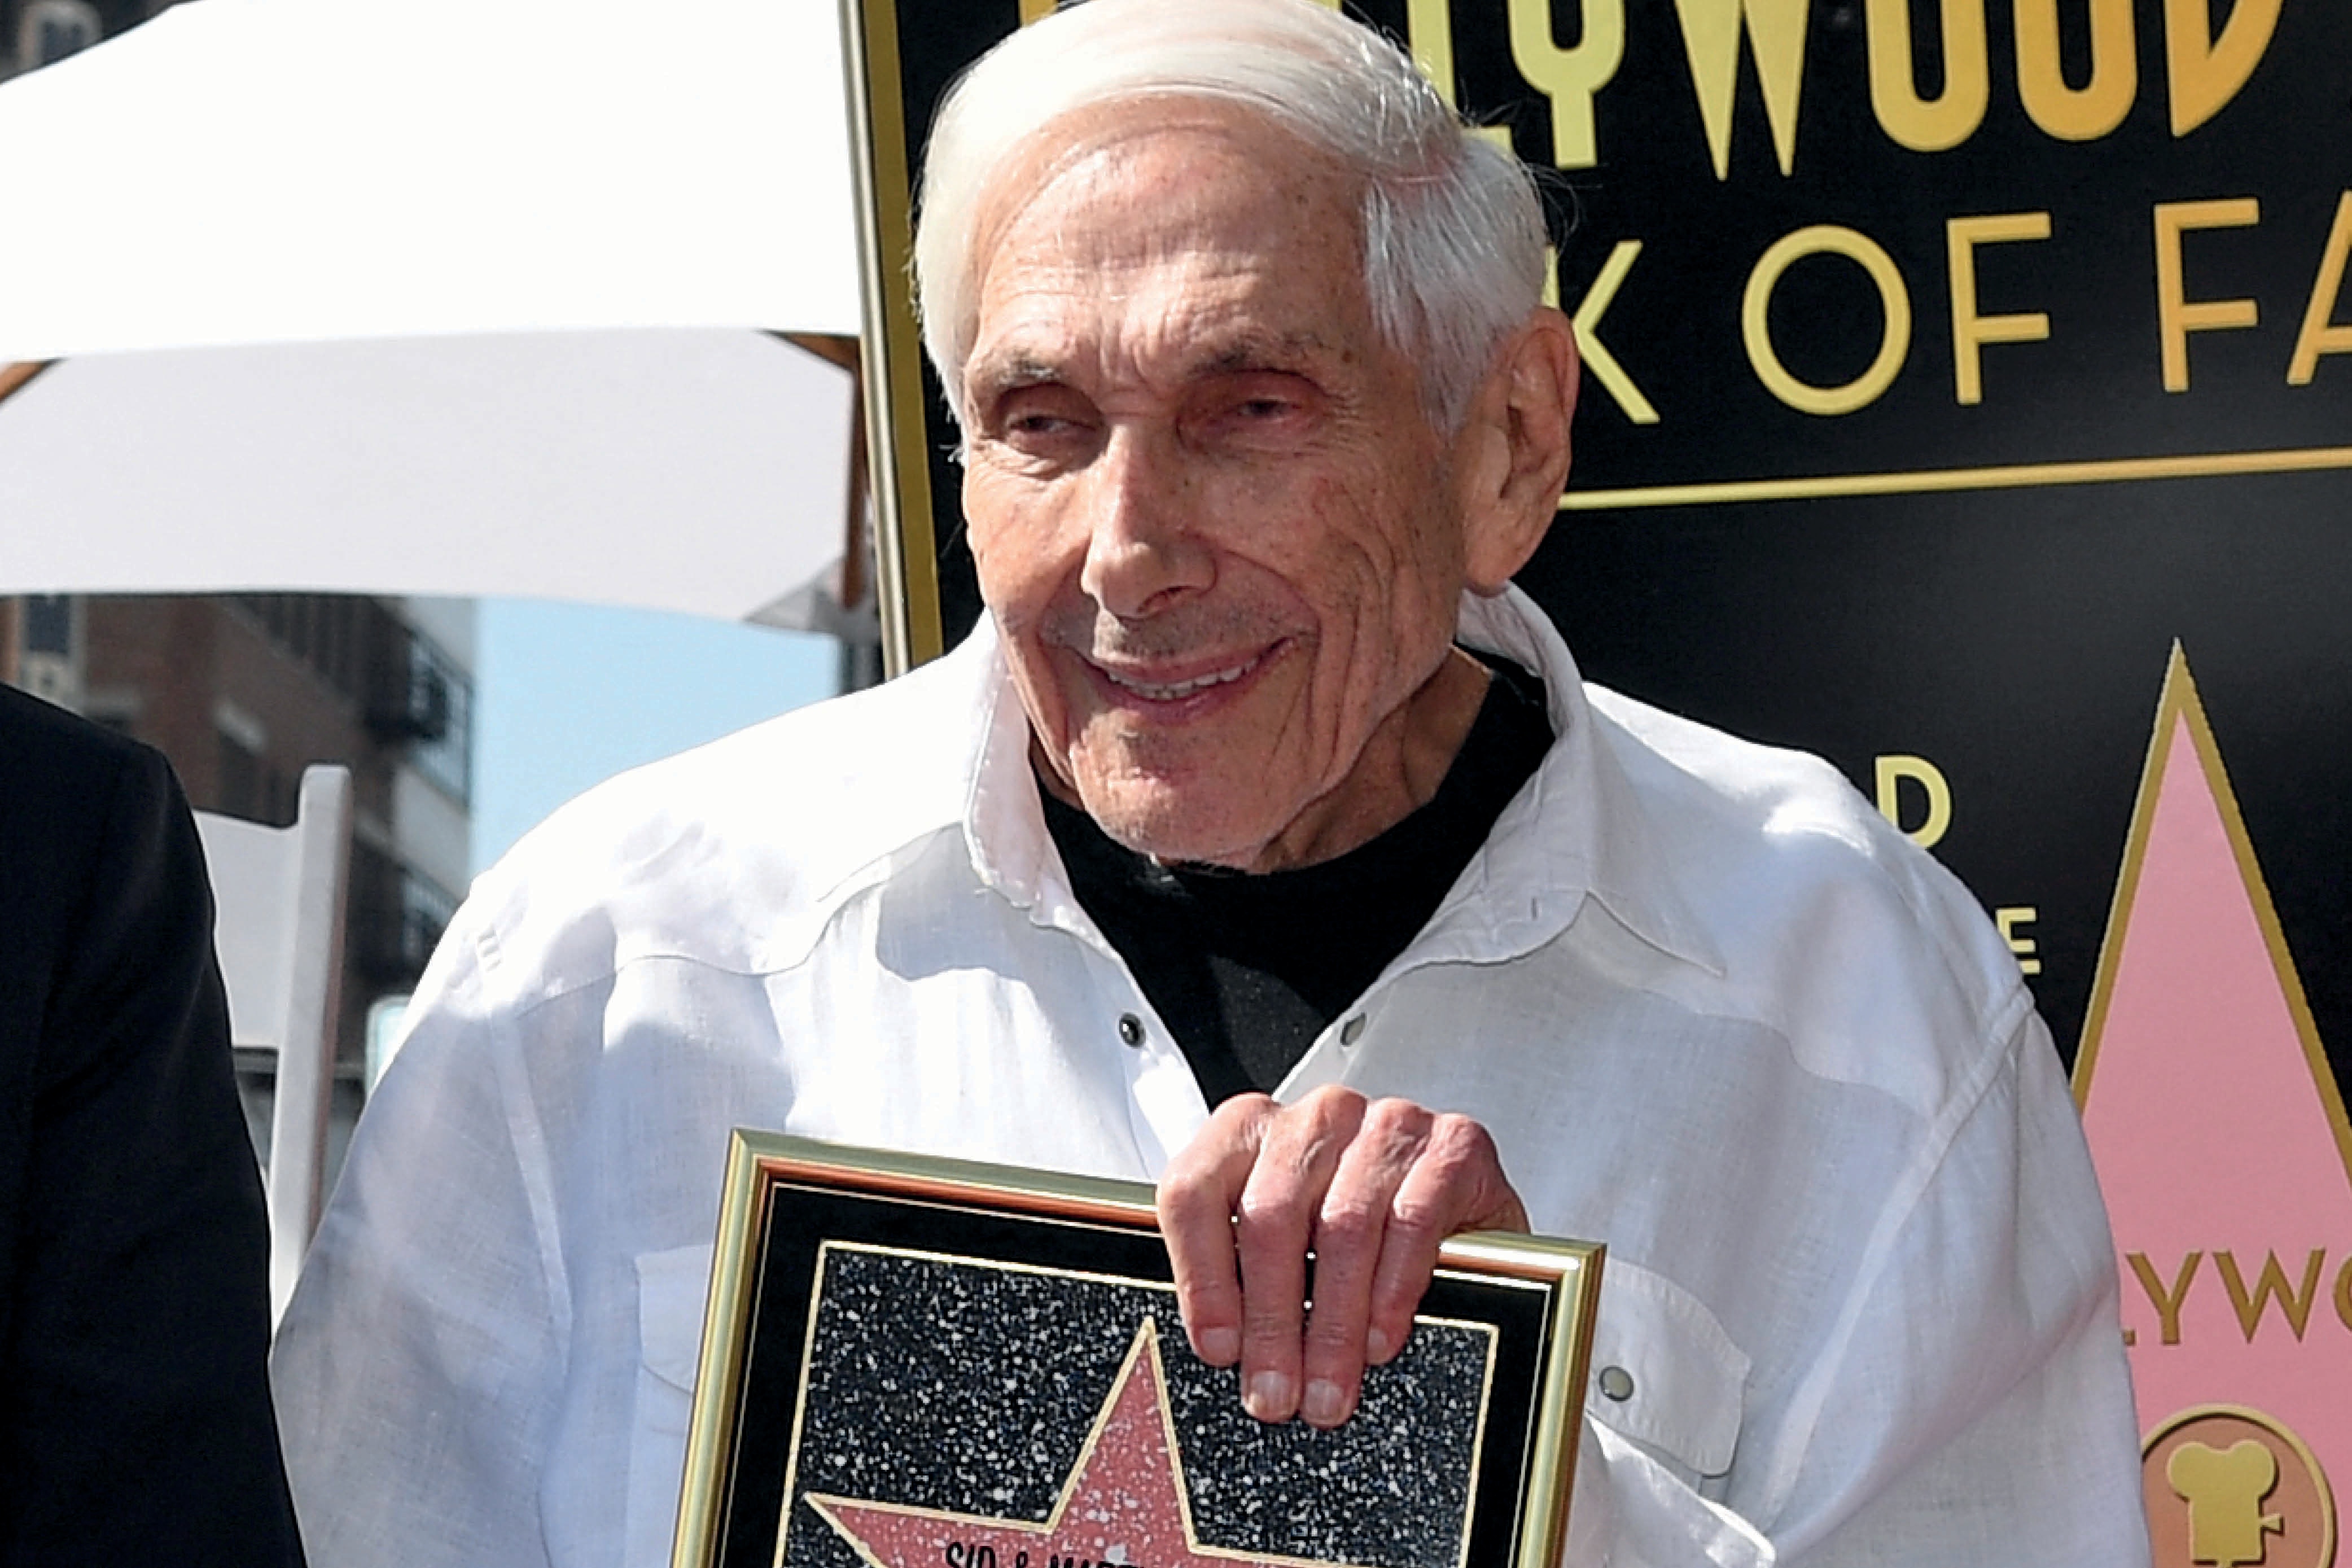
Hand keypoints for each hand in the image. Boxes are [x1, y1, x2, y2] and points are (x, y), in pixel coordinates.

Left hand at [1156, 1086, 1527, 1429]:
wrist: (1464, 1218)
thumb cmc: (1356, 1237)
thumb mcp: (1286, 1252)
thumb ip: (1240, 1282)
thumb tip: (1221, 1357)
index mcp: (1249, 1131)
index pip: (1196, 1190)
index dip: (1202, 1276)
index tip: (1218, 1348)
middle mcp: (1315, 1119)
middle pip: (1272, 1214)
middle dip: (1272, 1319)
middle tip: (1275, 1394)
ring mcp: (1387, 1124)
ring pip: (1344, 1223)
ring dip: (1333, 1323)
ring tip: (1328, 1391)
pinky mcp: (1454, 1146)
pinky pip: (1414, 1221)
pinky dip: (1393, 1292)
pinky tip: (1380, 1340)